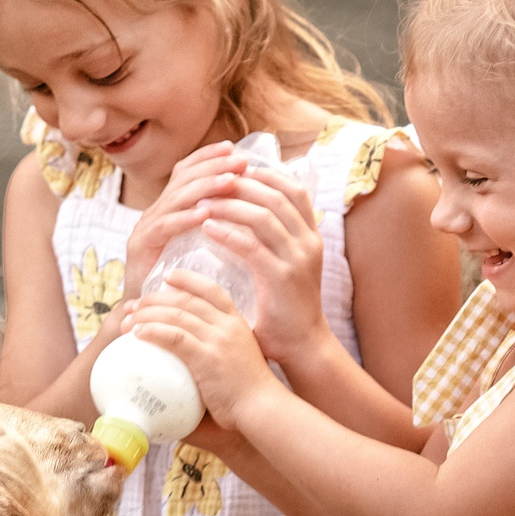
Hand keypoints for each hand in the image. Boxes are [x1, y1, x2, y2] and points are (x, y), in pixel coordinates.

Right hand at [120, 141, 254, 297]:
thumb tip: (247, 206)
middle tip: (241, 162)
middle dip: (213, 167)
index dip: (209, 157)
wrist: (150, 318)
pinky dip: (185, 218)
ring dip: (205, 187)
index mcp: (169, 209)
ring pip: (175, 199)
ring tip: (230, 181)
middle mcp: (155, 213)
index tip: (236, 149)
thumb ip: (215, 226)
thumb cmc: (182, 285)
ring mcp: (145, 228)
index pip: (186, 172)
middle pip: (182, 179)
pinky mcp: (140, 248)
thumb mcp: (200, 248)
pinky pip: (164, 227)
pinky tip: (206, 214)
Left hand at [126, 270, 282, 426]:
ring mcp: (217, 340)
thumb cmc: (250, 391)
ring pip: (176, 315)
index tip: (166, 277)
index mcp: (236, 322)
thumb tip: (194, 353)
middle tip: (133, 306)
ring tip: (127, 322)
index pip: (211, 289)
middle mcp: (226, 325)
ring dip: (146, 315)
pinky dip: (153, 331)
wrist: (262, 407)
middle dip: (154, 299)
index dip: (187, 279)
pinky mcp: (207, 357)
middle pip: (185, 299)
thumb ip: (220, 349)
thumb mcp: (239, 358)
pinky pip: (174, 337)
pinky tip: (138, 334)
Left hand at [191, 160, 326, 364]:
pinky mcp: (282, 278)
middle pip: (277, 195)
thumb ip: (273, 243)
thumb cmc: (286, 310)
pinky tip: (206, 227)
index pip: (294, 190)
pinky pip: (251, 245)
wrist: (303, 346)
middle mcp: (309, 242)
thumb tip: (247, 218)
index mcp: (311, 236)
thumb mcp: (285, 267)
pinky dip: (227, 232)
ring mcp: (298, 259)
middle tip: (213, 180)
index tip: (236, 169)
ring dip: (231, 204)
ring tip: (203, 202)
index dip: (266, 174)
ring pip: (264, 215)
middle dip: (243, 183)